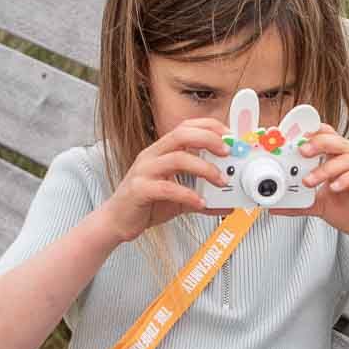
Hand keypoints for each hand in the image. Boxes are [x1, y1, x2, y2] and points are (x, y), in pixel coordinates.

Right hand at [98, 120, 227, 243]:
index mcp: (162, 151)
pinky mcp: (139, 190)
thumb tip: (227, 204)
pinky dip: (188, 195)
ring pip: (177, 159)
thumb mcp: (179, 198)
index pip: (186, 127)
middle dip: (209, 139)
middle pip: (182, 134)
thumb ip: (202, 196)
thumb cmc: (146, 204)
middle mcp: (152, 155)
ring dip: (204, 169)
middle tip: (228, 152)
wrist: (118, 221)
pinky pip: (167, 188)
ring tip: (221, 182)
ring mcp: (144, 171)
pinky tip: (202, 203)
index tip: (230, 135)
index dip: (210, 127)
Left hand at [278, 126, 348, 244]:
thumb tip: (276, 205)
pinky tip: (335, 187)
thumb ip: (298, 203)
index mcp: (340, 157)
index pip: (325, 136)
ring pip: (347, 158)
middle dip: (316, 144)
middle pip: (335, 141)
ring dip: (326, 169)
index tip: (293, 138)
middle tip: (301, 152)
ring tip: (310, 181)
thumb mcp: (319, 205)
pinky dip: (347, 179)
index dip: (310, 134)